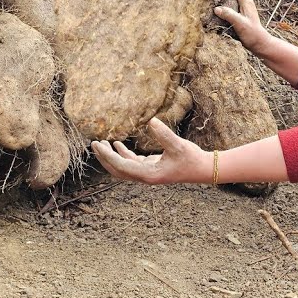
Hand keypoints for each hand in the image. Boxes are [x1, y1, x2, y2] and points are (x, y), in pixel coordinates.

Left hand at [89, 118, 210, 184]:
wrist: (203, 169)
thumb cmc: (192, 158)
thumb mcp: (178, 145)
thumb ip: (164, 134)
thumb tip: (151, 121)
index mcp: (149, 174)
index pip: (122, 166)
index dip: (107, 156)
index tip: (96, 145)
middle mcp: (146, 177)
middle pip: (117, 171)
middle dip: (105, 158)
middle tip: (94, 144)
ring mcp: (148, 173)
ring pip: (123, 168)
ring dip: (112, 157)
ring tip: (102, 143)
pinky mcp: (152, 168)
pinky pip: (132, 163)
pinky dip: (123, 155)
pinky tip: (118, 144)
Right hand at [214, 0, 271, 53]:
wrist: (260, 44)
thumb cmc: (253, 35)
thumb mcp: (241, 24)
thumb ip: (230, 15)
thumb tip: (217, 8)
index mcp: (246, 2)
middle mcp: (246, 3)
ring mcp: (244, 9)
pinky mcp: (242, 15)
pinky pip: (232, 3)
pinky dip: (225, 0)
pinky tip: (218, 5)